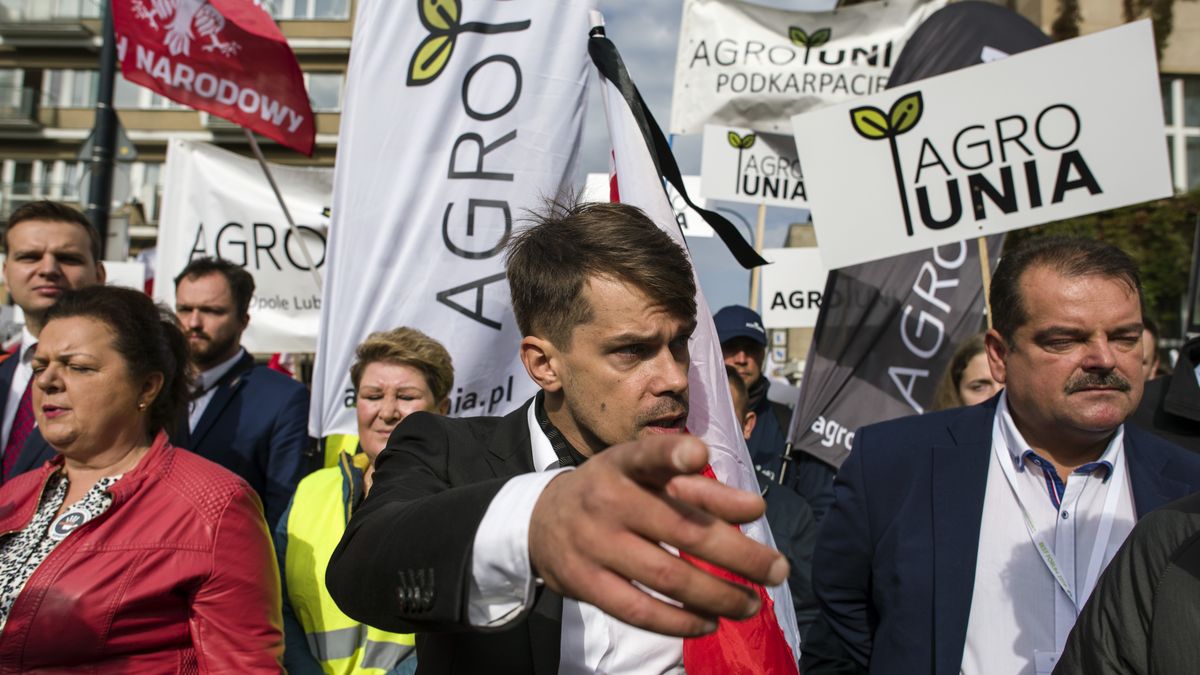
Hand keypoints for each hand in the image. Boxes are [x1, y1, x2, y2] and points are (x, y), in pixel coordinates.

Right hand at [528, 434, 787, 637]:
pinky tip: (708, 623)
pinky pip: (638, 610)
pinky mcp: (584, 582)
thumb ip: (702, 489)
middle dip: (740, 555)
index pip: (649, 455)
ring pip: (667, 577)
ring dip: (718, 595)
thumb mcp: (647, 476)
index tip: (700, 454)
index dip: (674, 453)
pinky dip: (679, 622)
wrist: (541, 520)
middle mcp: (607, 499)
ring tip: (751, 604)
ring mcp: (594, 543)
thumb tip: (755, 509)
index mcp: (625, 464)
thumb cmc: (614, 492)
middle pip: (683, 530)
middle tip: (779, 571)